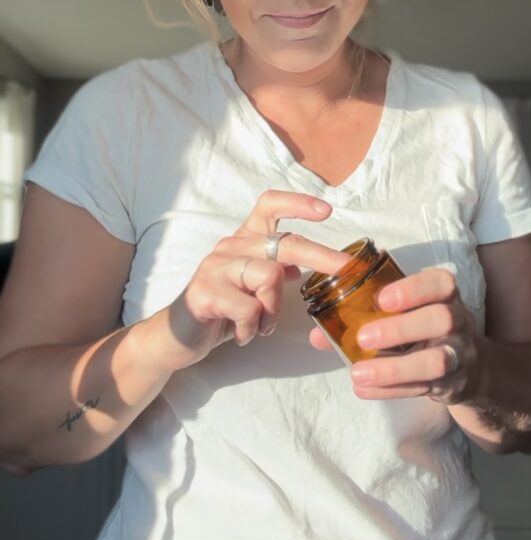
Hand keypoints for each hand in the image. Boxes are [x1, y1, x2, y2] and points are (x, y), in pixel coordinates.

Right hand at [159, 190, 347, 370]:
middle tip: (344, 269)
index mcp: (245, 240)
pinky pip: (249, 308)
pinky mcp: (204, 292)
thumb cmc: (221, 308)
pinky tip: (242, 334)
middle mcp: (231, 246)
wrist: (178, 335)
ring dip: (274, 309)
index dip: (298, 204)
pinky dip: (253, 328)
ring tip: (261, 325)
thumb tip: (301, 268)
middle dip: (321, 257)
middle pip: (284, 244)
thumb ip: (274, 271)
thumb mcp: (252, 285)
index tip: (326, 211)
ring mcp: (215, 267)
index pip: (269, 205)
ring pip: (269, 276)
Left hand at [309, 268, 478, 402]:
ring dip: (395, 368)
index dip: (413, 289)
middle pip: (442, 319)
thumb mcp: (405, 314)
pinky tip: (363, 389)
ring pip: (437, 361)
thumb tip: (317, 333)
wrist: (467, 368)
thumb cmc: (422, 329)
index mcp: (444, 295)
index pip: (440, 283)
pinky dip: (390, 390)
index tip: (381, 298)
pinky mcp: (451, 385)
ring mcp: (459, 355)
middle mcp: (458, 322)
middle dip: (401, 327)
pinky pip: (423, 389)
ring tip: (358, 372)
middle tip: (363, 337)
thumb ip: (362, 317)